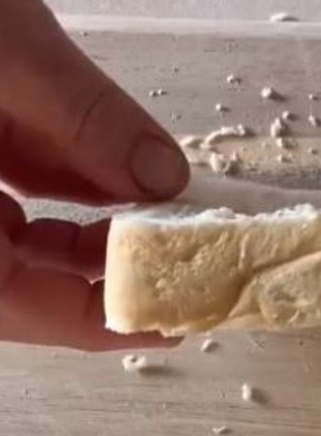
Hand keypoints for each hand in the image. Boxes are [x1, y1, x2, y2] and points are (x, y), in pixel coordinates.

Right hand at [0, 0, 187, 349]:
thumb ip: (79, 113)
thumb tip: (165, 178)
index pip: (4, 299)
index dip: (84, 322)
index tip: (167, 321)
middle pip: (14, 277)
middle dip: (101, 277)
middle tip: (188, 276)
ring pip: (18, 235)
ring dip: (98, 230)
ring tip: (174, 225)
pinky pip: (17, 183)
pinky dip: (77, 183)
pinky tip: (132, 177)